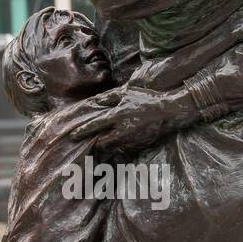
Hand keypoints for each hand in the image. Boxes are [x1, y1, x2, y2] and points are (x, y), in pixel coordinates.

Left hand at [71, 85, 194, 151]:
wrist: (168, 111)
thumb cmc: (146, 99)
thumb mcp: (126, 92)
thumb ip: (109, 97)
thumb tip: (95, 101)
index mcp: (117, 116)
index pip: (95, 125)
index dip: (83, 130)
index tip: (73, 135)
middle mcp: (122, 130)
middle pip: (102, 142)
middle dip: (97, 142)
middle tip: (94, 139)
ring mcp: (131, 139)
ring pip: (113, 147)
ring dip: (109, 145)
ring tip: (109, 139)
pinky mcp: (139, 144)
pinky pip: (125, 149)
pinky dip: (121, 146)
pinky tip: (123, 140)